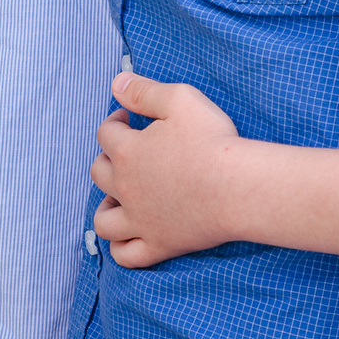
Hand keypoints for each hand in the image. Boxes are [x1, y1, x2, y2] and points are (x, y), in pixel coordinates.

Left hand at [89, 73, 246, 267]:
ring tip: (120, 197)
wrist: (238, 188)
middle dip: (108, 159)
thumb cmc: (213, 140)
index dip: (115, 121)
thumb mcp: (179, 99)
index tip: (129, 119)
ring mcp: (140, 221)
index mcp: (128, 151)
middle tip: (129, 153)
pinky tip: (128, 235)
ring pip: (104, 219)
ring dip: (106, 206)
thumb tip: (116, 82)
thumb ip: (144, 90)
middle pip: (99, 173)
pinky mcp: (159, 245)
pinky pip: (125, 255)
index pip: (106, 133)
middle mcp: (126, 188)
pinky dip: (119, 247)